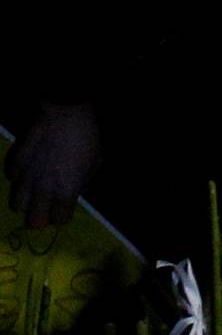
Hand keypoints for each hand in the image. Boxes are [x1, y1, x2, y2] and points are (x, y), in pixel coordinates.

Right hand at [7, 101, 102, 229]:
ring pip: (18, 205)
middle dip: (42, 215)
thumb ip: (82, 183)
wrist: (67, 112)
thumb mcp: (95, 161)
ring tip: (36, 188)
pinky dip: (20, 176)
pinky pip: (13, 178)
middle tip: (48, 204)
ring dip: (28, 199)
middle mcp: (44, 190)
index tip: (64, 207)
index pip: (60, 221)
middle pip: (34, 222)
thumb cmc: (87, 136)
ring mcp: (28, 177)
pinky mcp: (17, 163)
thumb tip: (75, 192)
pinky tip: (29, 167)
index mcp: (66, 192)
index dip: (63, 214)